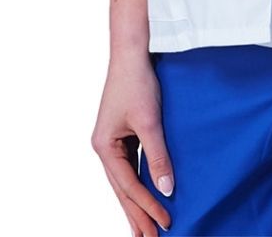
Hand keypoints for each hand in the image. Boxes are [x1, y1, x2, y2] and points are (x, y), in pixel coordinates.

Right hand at [91, 48, 173, 235]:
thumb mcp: (150, 121)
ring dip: (137, 203)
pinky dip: (140, 183)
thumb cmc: (138, 82)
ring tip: (146, 229)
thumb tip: (166, 190)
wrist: (133, 52)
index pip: (128, 186)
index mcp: (104, 146)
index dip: (147, 207)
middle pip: (122, 189)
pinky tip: (148, 195)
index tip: (165, 223)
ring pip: (125, 180)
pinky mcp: (123, 133)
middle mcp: (105, 147)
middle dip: (136, 215)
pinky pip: (131, 166)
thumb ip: (158, 156)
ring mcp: (112, 141)